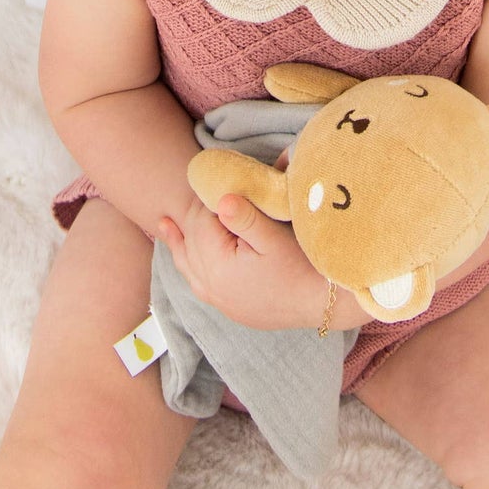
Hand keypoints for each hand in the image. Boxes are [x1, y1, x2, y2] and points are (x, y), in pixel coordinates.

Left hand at [157, 196, 342, 331]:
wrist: (323, 303)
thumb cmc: (303, 268)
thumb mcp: (275, 239)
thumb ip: (246, 219)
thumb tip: (220, 200)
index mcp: (219, 267)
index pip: (201, 223)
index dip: (206, 200)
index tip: (214, 181)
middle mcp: (212, 286)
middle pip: (192, 243)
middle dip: (193, 218)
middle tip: (198, 193)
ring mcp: (219, 300)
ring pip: (188, 265)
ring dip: (179, 242)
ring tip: (165, 225)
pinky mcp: (229, 307)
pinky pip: (197, 283)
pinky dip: (187, 265)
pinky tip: (183, 258)